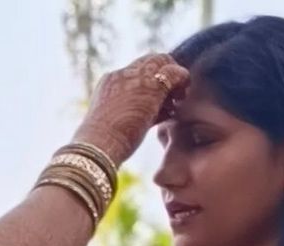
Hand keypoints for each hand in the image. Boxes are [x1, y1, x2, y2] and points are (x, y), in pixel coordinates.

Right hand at [73, 54, 187, 164]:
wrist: (99, 146)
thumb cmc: (104, 146)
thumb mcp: (114, 126)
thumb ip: (128, 115)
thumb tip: (144, 122)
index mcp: (108, 84)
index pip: (134, 72)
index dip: (149, 80)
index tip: (158, 98)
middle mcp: (120, 75)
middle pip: (148, 62)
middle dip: (164, 73)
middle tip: (174, 92)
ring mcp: (135, 78)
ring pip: (162, 61)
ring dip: (174, 76)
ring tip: (180, 95)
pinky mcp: (150, 86)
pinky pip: (173, 72)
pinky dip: (182, 79)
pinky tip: (185, 90)